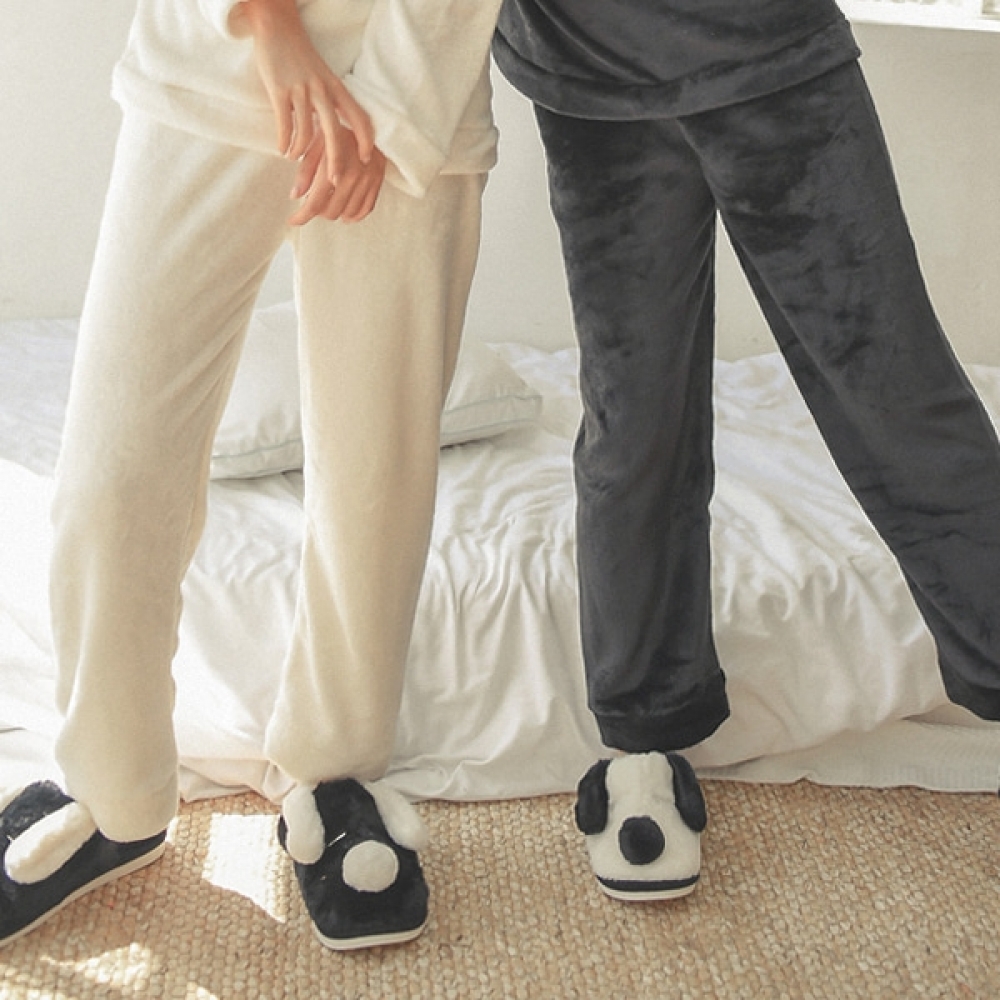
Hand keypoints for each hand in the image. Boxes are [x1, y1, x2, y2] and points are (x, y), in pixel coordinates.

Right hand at [240, 0, 374, 173]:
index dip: (366, 140)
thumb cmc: (301, 58)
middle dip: (336, 161)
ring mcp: (300, 90)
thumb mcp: (323, 77)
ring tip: (294, 158)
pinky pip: (284, 125)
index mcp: (336, 88)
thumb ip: (331, 101)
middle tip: (335, 181)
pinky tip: (282, 149)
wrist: (277, 27)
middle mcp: (321, 90)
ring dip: (300, 151)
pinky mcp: (278, 90)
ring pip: (305, 132)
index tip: (367, 160)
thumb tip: (336, 133)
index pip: (358, 117)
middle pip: (334, 132)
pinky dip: (284, 142)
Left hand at [289, 132, 386, 224]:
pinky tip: (344, 210)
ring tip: (327, 202)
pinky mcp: (378, 182)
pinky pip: (365, 210)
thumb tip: (295, 196)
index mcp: (334, 167)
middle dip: (317, 211)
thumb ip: (305, 171)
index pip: (315, 204)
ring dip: (334, 212)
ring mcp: (368, 181)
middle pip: (330, 212)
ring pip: (347, 214)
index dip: (301, 216)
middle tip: (311, 201)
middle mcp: (353, 177)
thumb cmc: (335, 128)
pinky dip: (353, 214)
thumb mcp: (315, 143)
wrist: (364, 117)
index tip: (292, 220)